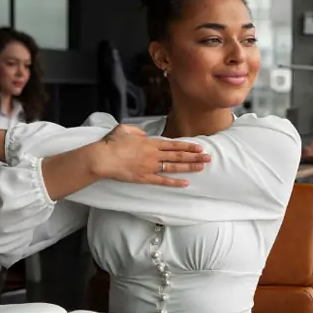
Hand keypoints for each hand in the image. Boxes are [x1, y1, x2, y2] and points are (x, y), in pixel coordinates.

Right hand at [92, 125, 210, 186]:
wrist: (103, 158)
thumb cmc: (111, 143)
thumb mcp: (123, 129)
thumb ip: (136, 130)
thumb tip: (143, 134)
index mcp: (149, 142)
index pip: (173, 144)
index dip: (188, 146)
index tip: (199, 147)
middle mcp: (153, 154)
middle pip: (178, 155)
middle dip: (195, 156)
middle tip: (208, 157)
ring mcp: (150, 167)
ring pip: (174, 167)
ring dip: (189, 167)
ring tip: (202, 167)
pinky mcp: (144, 178)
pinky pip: (163, 181)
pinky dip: (175, 182)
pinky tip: (186, 183)